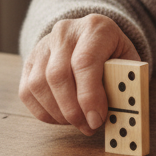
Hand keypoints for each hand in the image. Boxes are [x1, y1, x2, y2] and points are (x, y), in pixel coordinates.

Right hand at [18, 13, 139, 135]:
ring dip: (58, 113)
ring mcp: (43, 46)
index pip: (84, 62)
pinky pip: (27, 92)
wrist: (90, 35)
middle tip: (88, 127)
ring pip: (38, 85)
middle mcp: (64, 33)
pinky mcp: (29, 61)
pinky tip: (61, 117)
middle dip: (72, 109)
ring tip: (77, 122)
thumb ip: (126, 81)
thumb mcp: (128, 60)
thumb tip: (122, 109)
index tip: (96, 120)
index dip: (89, 96)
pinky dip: (43, 112)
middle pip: (57, 75)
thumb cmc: (112, 53)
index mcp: (95, 28)